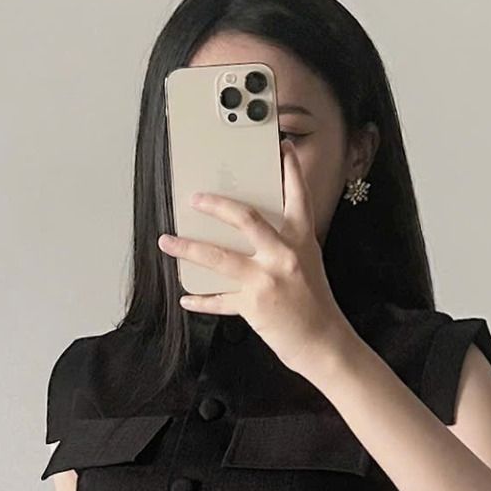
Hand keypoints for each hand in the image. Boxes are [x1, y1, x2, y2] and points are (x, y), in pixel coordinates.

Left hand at [156, 146, 354, 382]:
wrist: (324, 343)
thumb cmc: (315, 305)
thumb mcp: (307, 264)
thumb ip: (283, 245)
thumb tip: (249, 234)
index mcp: (301, 241)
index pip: (297, 196)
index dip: (291, 169)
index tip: (282, 147)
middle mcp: (284, 255)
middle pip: (246, 218)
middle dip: (216, 205)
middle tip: (195, 197)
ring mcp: (267, 280)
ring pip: (219, 258)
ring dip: (188, 248)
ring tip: (166, 241)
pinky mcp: (254, 306)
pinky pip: (219, 300)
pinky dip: (200, 299)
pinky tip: (186, 296)